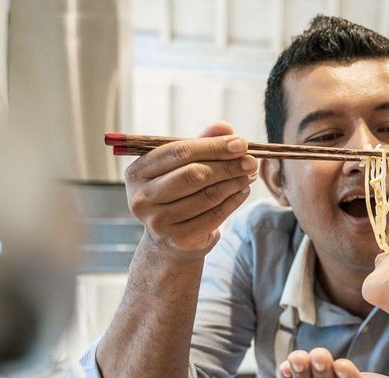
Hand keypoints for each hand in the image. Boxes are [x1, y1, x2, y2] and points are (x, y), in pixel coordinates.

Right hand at [124, 121, 256, 261]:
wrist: (170, 239)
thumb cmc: (177, 192)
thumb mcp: (183, 166)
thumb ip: (201, 144)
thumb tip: (225, 127)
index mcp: (137, 172)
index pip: (178, 152)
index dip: (213, 146)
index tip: (241, 143)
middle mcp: (142, 198)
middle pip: (193, 174)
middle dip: (227, 165)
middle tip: (250, 161)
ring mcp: (159, 222)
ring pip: (207, 195)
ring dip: (235, 182)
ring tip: (249, 174)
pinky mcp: (179, 240)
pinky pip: (215, 215)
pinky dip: (234, 200)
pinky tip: (243, 190)